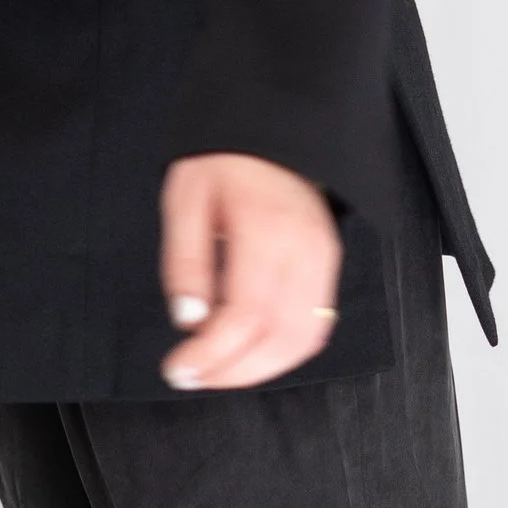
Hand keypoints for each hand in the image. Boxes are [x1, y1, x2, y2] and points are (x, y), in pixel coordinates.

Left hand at [159, 153, 342, 389]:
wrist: (273, 131)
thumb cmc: (225, 162)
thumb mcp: (185, 200)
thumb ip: (185, 263)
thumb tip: (189, 321)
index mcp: (266, 230)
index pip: (245, 315)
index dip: (212, 354)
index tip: (178, 368)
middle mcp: (304, 251)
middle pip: (278, 338)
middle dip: (232, 372)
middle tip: (193, 376)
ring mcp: (323, 261)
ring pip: (303, 340)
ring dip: (259, 370)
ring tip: (218, 371)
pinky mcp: (328, 267)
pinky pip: (316, 326)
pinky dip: (284, 352)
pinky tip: (251, 354)